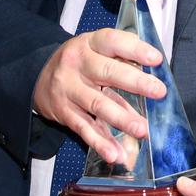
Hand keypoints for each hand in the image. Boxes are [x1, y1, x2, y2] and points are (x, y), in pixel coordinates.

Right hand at [33, 28, 164, 163]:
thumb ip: (120, 55)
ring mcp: (69, 89)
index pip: (112, 41)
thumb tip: (153, 69)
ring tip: (142, 130)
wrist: (37, 76)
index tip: (156, 59)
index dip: (135, 49)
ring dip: (121, 118)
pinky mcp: (64, 113)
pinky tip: (115, 154)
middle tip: (159, 92)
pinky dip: (100, 142)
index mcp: (89, 43)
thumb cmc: (79, 61)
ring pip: (98, 104)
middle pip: (107, 73)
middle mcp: (77, 64)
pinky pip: (84, 128)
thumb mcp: (94, 48)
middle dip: (135, 83)